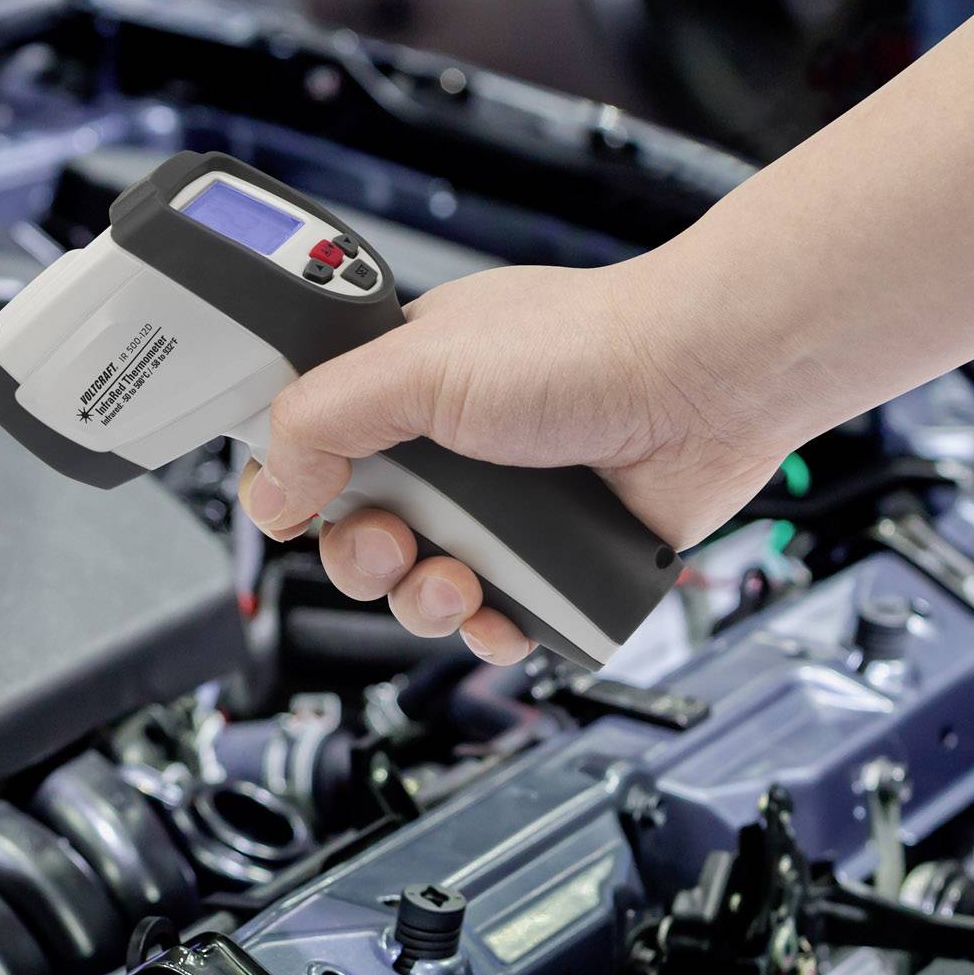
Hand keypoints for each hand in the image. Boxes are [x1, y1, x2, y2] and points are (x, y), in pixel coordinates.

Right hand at [234, 258, 802, 663]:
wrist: (705, 386)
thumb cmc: (585, 347)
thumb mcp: (418, 364)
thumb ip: (323, 418)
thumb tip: (269, 489)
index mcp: (406, 384)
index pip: (320, 452)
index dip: (305, 491)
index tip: (310, 508)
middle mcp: (451, 447)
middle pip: (362, 534)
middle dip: (365, 557)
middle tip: (397, 542)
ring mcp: (505, 506)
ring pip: (424, 586)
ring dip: (425, 599)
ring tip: (459, 578)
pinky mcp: (558, 558)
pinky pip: (500, 619)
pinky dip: (495, 627)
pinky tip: (505, 611)